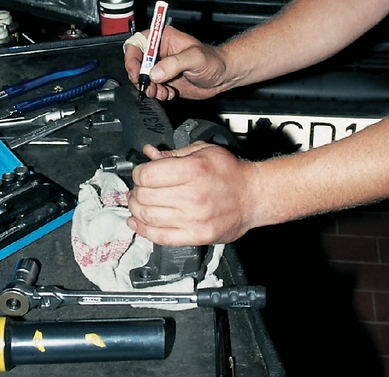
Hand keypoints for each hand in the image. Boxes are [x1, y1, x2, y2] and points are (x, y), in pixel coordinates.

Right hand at [123, 26, 227, 100]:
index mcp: (162, 38)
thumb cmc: (213, 60)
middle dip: (140, 78)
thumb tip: (155, 73)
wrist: (222, 76)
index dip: (132, 58)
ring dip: (150, 89)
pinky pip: (152, 88)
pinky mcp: (164, 80)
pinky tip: (169, 93)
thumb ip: (174, 63)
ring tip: (163, 92)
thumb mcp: (195, 58)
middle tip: (150, 87)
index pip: (137, 44)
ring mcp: (160, 67)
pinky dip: (157, 94)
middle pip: (136, 63)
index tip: (136, 72)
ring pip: (142, 79)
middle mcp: (158, 52)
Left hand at [127, 142, 259, 245]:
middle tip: (138, 188)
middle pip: (145, 196)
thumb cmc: (230, 172)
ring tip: (137, 203)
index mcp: (194, 170)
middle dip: (135, 190)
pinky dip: (143, 230)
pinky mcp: (196, 236)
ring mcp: (194, 219)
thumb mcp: (203, 150)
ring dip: (136, 209)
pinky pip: (161, 237)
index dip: (138, 172)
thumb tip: (150, 154)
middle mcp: (193, 196)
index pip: (149, 175)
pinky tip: (136, 223)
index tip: (140, 172)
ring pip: (149, 217)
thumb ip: (174, 153)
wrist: (253, 196)